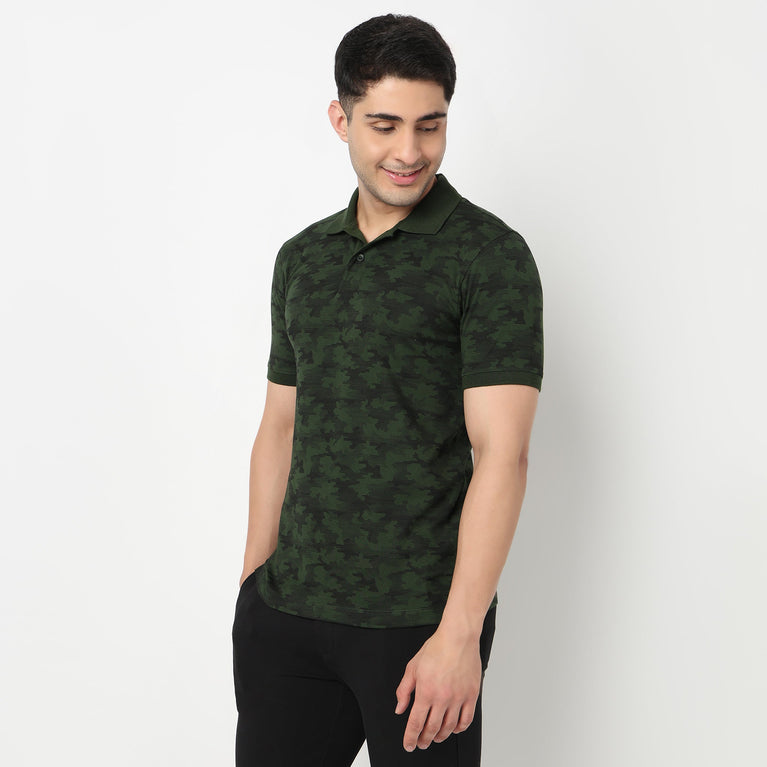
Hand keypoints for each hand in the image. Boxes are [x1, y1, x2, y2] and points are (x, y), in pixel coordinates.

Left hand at [394, 628, 481, 751]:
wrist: (458, 637)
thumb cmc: (436, 648)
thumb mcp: (413, 667)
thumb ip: (404, 690)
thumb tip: (400, 709)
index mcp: (425, 691)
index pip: (416, 723)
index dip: (410, 737)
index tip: (409, 745)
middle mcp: (442, 698)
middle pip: (432, 729)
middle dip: (424, 740)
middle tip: (421, 743)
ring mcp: (459, 698)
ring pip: (449, 727)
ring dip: (440, 736)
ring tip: (435, 737)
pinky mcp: (471, 695)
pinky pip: (466, 720)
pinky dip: (459, 729)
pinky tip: (454, 729)